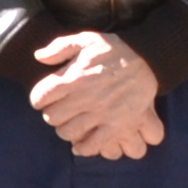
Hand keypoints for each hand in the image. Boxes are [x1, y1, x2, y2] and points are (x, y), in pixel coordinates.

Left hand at [27, 30, 163, 154]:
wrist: (148, 59)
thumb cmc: (114, 50)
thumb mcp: (86, 40)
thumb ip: (60, 47)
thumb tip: (39, 57)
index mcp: (74, 77)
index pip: (41, 96)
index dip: (39, 98)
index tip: (44, 97)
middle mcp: (85, 97)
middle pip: (52, 118)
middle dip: (53, 114)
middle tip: (60, 110)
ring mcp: (101, 114)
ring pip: (68, 134)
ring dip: (66, 130)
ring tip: (72, 124)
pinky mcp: (117, 126)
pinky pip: (92, 146)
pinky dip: (84, 148)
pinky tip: (82, 143)